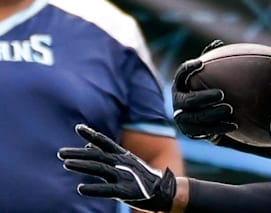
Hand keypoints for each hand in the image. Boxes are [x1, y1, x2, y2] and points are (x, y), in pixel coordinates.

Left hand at [57, 124, 175, 211]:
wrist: (163, 190)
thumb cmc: (141, 176)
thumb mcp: (125, 161)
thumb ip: (106, 154)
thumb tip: (88, 146)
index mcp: (122, 155)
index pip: (104, 142)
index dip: (91, 134)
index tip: (78, 127)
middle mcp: (122, 163)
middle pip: (97, 155)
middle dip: (78, 154)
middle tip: (60, 153)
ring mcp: (124, 176)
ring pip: (100, 169)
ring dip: (82, 166)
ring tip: (66, 164)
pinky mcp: (126, 191)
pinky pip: (107, 190)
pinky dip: (94, 189)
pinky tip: (80, 189)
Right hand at [172, 40, 237, 139]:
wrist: (205, 116)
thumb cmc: (207, 88)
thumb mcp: (207, 75)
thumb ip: (211, 60)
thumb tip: (218, 43)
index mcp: (180, 85)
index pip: (181, 75)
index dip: (188, 69)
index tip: (201, 63)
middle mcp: (178, 102)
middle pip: (189, 100)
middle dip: (204, 97)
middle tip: (221, 94)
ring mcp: (182, 118)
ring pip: (196, 117)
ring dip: (213, 114)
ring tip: (230, 109)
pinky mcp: (190, 132)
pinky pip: (204, 131)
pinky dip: (219, 128)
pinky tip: (234, 125)